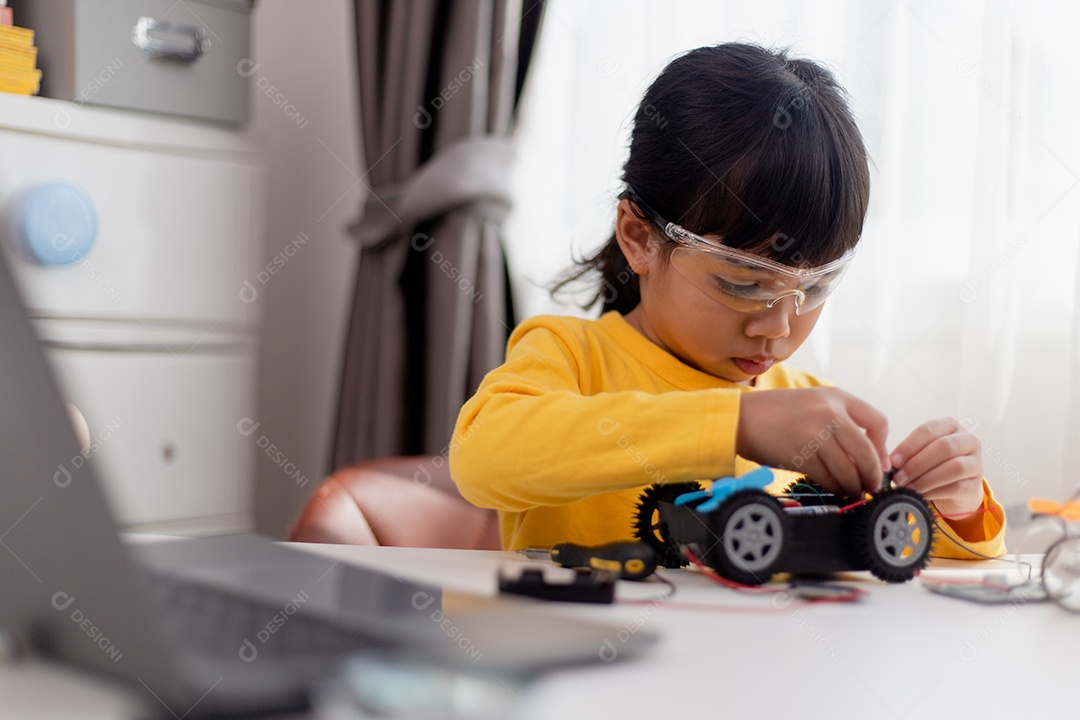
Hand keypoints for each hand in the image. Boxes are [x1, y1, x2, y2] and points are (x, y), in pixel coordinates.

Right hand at [737, 387, 888, 496]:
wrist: (741, 418)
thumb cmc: (776, 413)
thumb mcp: (813, 403)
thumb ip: (840, 420)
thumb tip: (867, 455)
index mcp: (836, 396)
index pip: (877, 422)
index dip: (883, 447)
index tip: (880, 461)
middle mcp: (829, 412)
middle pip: (866, 451)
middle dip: (873, 474)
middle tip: (872, 486)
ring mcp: (815, 434)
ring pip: (848, 469)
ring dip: (854, 485)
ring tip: (852, 491)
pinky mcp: (801, 455)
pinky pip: (829, 478)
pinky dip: (836, 487)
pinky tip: (835, 489)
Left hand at [890, 418, 983, 518]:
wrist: (956, 490)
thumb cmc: (933, 465)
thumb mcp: (922, 453)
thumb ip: (908, 454)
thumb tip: (888, 462)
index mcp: (951, 426)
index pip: (928, 430)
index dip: (909, 445)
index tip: (892, 461)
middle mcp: (968, 440)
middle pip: (944, 447)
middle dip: (917, 463)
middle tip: (898, 477)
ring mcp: (976, 462)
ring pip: (954, 467)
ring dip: (927, 478)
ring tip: (908, 487)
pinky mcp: (976, 484)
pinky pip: (957, 487)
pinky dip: (935, 492)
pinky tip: (920, 496)